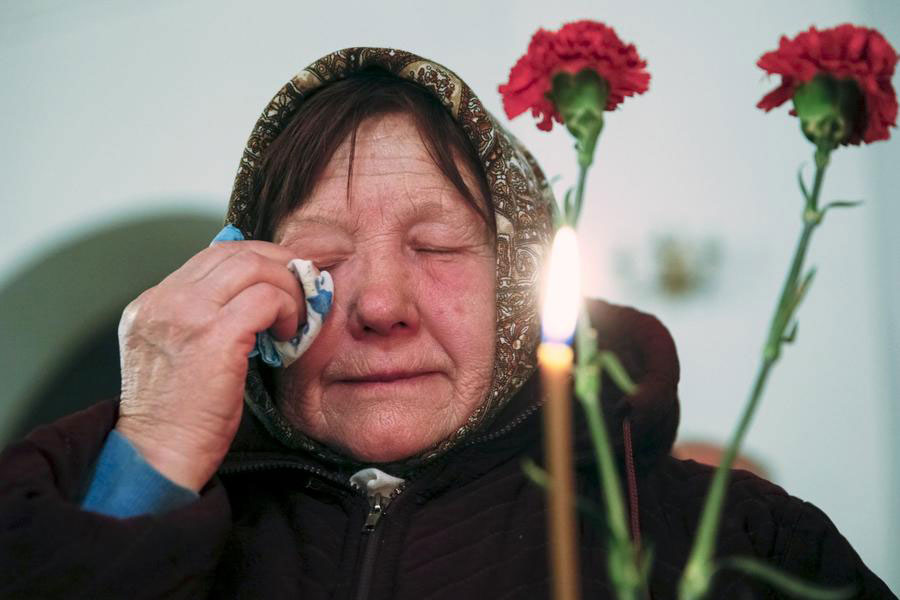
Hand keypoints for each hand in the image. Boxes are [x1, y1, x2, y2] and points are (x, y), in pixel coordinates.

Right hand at [114, 241, 305, 491]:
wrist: (157, 457)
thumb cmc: (178, 417)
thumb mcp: (180, 357)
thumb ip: (205, 320)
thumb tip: (256, 294)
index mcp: (151, 304)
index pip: (214, 255)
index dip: (259, 262)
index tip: (283, 282)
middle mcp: (163, 301)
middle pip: (236, 252)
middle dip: (279, 265)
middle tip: (303, 290)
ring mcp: (185, 314)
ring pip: (253, 265)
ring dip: (286, 286)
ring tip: (295, 317)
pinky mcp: (212, 335)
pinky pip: (266, 298)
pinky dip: (287, 309)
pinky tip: (288, 334)